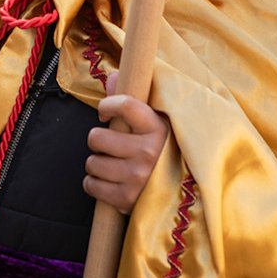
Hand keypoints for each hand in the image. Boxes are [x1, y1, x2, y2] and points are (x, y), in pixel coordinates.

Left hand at [84, 72, 169, 213]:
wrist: (185, 196)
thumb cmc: (164, 153)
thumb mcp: (156, 124)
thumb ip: (131, 100)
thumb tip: (113, 78)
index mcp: (157, 128)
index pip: (124, 105)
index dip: (107, 105)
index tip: (105, 112)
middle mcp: (147, 152)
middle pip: (96, 137)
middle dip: (99, 140)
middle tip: (111, 146)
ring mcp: (138, 177)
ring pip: (92, 162)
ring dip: (97, 163)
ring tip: (112, 164)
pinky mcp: (128, 199)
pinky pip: (92, 185)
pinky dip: (94, 183)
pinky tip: (107, 181)